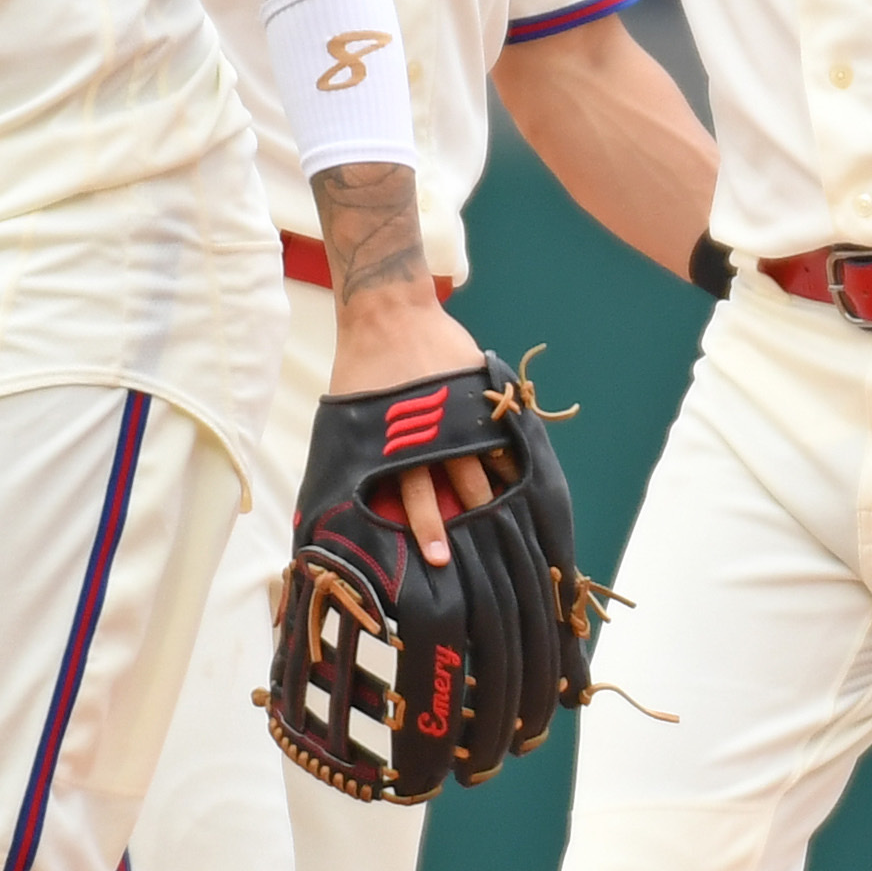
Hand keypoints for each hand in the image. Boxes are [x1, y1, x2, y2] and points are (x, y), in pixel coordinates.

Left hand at [330, 279, 495, 563]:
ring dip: (494, 495)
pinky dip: (511, 458)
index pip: (414, 497)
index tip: (436, 557)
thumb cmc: (362, 371)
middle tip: (473, 555)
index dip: (427, 527)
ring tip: (509, 523)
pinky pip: (500, 435)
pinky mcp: (478, 395)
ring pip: (483, 464)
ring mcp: (458, 414)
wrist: (387, 313)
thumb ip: (360, 458)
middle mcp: (429, 435)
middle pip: (454, 488)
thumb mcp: (349, 420)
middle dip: (464, 523)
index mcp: (395, 445)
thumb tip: (350, 499)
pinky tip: (522, 478)